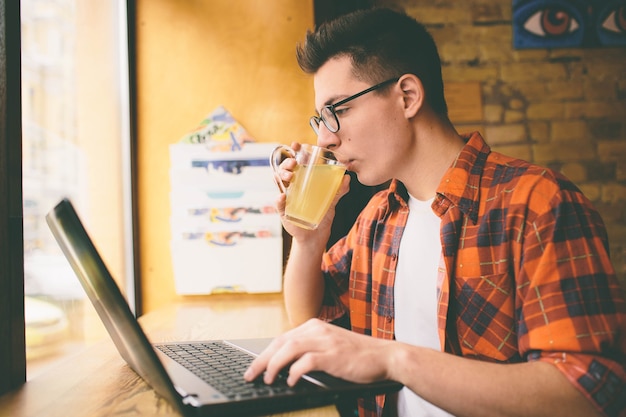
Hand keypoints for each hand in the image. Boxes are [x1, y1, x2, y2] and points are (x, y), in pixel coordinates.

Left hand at [244, 318, 393, 386]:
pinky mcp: (333, 355)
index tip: (254, 367)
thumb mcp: (330, 346)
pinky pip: (306, 362)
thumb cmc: (358, 355)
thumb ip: (310, 349)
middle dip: (262, 360)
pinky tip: (290, 381)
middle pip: (280, 342)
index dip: (265, 353)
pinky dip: (294, 372)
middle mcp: (317, 330)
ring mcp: (325, 341)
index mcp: (315, 326)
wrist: (385, 356)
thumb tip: (286, 364)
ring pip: (289, 349)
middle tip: (250, 375)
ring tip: (267, 379)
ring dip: (274, 365)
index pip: (282, 338)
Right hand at [274, 142, 349, 241]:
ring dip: (282, 175)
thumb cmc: (322, 215)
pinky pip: (278, 203)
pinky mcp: (284, 210)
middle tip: (294, 163)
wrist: (316, 236)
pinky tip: (283, 197)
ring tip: (290, 176)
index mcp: (304, 180)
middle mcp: (293, 186)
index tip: (296, 145)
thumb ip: (339, 190)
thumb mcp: (332, 201)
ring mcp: (287, 197)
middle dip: (287, 162)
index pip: (297, 162)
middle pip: (285, 168)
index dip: (294, 152)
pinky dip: (279, 199)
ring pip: (279, 181)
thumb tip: (347, 178)